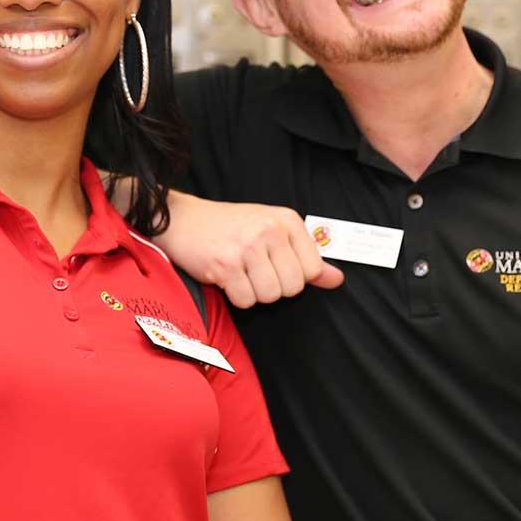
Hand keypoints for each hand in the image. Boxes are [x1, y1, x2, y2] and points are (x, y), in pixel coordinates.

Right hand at [159, 193, 344, 308]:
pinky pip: (245, 300)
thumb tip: (336, 279)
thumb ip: (307, 257)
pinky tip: (227, 277)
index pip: (313, 269)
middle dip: (274, 287)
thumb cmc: (231, 227)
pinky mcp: (225, 264)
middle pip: (292, 287)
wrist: (183, 220)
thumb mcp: (273, 232)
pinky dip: (236, 296)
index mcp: (287, 220)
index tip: (276, 265)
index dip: (295, 276)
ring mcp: (247, 247)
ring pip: (269, 296)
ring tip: (241, 272)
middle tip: (255, 270)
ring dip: (254, 292)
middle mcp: (270, 230)